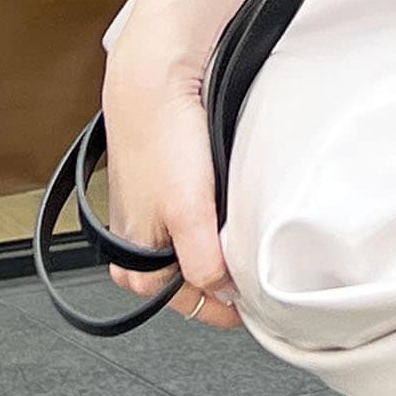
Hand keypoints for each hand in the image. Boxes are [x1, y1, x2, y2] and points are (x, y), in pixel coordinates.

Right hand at [100, 55, 242, 329]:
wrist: (156, 85)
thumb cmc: (161, 142)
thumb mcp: (187, 215)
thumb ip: (202, 263)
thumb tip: (224, 295)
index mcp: (132, 264)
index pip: (190, 305)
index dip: (228, 309)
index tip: (259, 309)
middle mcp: (135, 246)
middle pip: (191, 283)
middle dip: (225, 281)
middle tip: (262, 274)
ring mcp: (149, 218)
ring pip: (195, 252)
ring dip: (222, 250)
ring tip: (248, 238)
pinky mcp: (163, 191)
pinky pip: (196, 221)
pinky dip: (217, 222)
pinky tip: (232, 207)